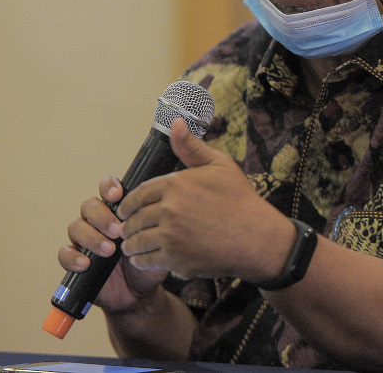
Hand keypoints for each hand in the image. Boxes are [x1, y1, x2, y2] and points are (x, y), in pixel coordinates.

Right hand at [57, 176, 167, 313]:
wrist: (139, 293)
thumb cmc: (148, 262)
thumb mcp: (156, 244)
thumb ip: (154, 227)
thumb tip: (155, 211)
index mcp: (116, 210)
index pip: (107, 188)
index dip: (109, 187)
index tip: (118, 195)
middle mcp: (97, 221)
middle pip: (89, 206)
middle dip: (102, 217)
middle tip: (118, 231)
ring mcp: (84, 240)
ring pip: (76, 226)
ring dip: (91, 237)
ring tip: (109, 250)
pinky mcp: (75, 260)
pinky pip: (64, 254)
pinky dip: (73, 257)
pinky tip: (86, 264)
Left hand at [115, 118, 295, 283]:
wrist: (257, 238)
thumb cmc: (240, 200)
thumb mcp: (219, 165)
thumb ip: (191, 146)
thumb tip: (176, 122)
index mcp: (176, 184)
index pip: (138, 193)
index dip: (128, 203)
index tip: (125, 209)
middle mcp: (170, 209)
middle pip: (134, 218)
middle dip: (127, 224)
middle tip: (125, 228)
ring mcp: (172, 235)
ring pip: (137, 240)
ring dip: (130, 243)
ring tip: (130, 245)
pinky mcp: (176, 259)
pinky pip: (146, 259)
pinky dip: (140, 260)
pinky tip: (141, 258)